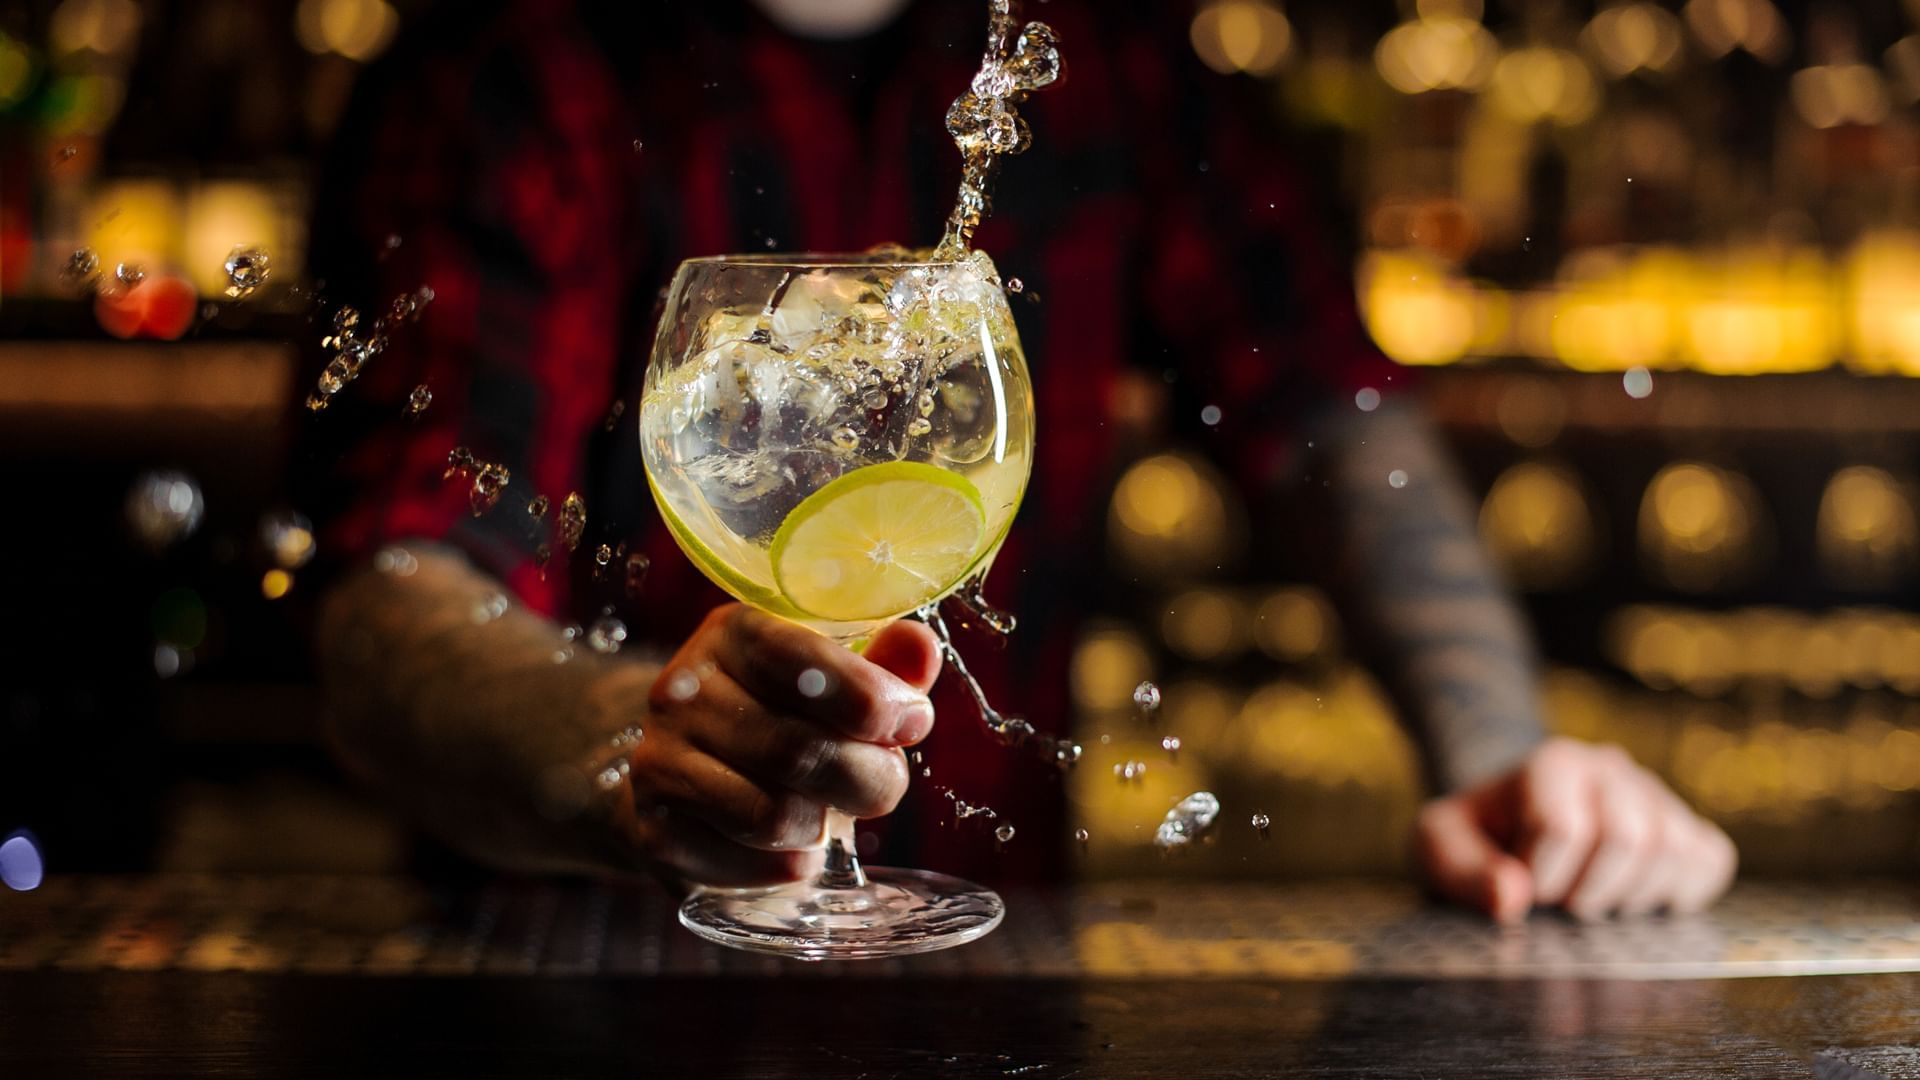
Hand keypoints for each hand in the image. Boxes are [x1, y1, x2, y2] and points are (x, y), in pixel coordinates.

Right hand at [618, 604, 940, 889]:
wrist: (695, 773)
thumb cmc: (789, 718)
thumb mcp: (840, 682)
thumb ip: (884, 668)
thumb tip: (919, 649)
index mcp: (735, 633)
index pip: (802, 660)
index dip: (872, 700)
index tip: (912, 723)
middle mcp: (682, 690)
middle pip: (799, 749)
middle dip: (869, 777)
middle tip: (882, 784)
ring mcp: (658, 761)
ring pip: (772, 814)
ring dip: (824, 827)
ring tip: (828, 815)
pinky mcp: (653, 831)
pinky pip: (743, 864)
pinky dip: (787, 867)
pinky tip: (793, 849)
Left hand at [1414, 737, 1736, 922]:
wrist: (1512, 823)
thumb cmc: (1478, 836)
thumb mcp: (1441, 846)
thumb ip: (1463, 871)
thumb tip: (1512, 899)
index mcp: (1553, 762)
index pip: (1564, 828)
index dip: (1540, 877)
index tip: (1522, 885)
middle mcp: (1612, 769)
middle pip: (1630, 839)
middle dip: (1590, 890)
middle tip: (1562, 900)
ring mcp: (1656, 796)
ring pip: (1675, 851)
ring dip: (1631, 896)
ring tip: (1593, 897)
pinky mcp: (1689, 826)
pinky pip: (1711, 860)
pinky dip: (1681, 892)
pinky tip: (1637, 899)